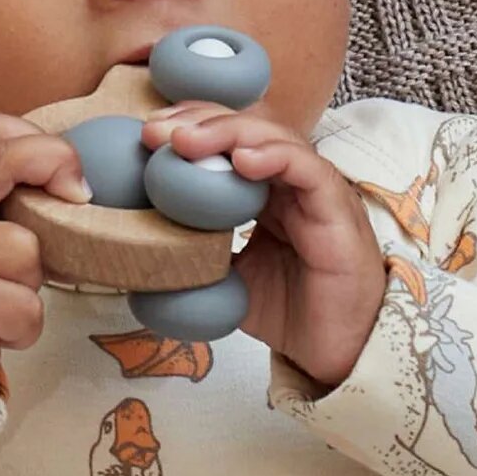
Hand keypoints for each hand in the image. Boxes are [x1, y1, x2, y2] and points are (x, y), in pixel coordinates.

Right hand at [0, 111, 89, 404]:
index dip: (38, 138)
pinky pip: (26, 308)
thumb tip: (76, 185)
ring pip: (28, 252)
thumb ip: (0, 193)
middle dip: (57, 167)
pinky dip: (21, 328)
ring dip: (30, 285)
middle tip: (78, 197)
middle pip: (7, 159)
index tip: (66, 172)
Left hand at [141, 103, 385, 387]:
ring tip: (188, 141)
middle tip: (156, 130)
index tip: (147, 134)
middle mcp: (291, 182)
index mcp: (264, 190)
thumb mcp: (227, 281)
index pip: (228, 139)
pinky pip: (310, 170)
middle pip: (247, 128)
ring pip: (276, 139)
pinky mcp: (337, 211)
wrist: (335, 354)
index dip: (189, 126)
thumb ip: (192, 258)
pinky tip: (242, 159)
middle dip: (199, 120)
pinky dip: (276, 157)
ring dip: (229, 132)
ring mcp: (316, 192)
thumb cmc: (290, 313)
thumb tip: (139, 255)